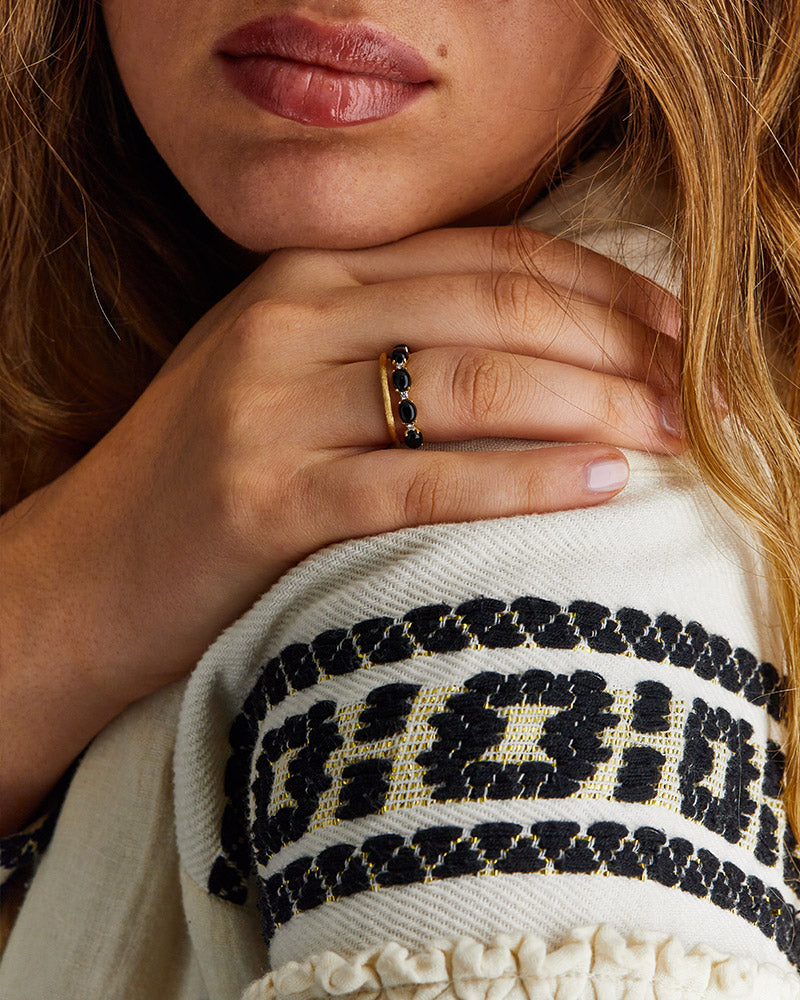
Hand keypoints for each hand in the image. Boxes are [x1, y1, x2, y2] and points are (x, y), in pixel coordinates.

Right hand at [0, 224, 682, 833]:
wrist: (85, 570)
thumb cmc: (204, 479)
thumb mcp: (288, 375)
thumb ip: (390, 339)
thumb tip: (541, 353)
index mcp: (307, 276)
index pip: (488, 255)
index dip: (600, 287)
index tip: (681, 328)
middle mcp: (293, 319)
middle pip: (496, 309)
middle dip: (619, 346)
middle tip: (700, 392)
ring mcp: (274, 404)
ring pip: (472, 383)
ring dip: (594, 405)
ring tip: (674, 435)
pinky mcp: (268, 499)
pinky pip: (426, 478)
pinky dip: (524, 479)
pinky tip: (601, 483)